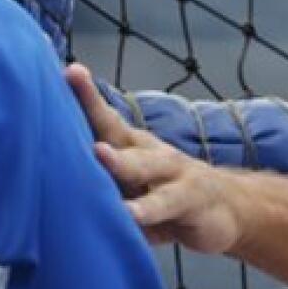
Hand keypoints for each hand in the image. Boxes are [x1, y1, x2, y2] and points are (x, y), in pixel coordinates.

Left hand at [65, 64, 244, 254]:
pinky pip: (165, 204)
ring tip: (100, 154)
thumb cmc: (168, 197)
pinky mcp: (190, 199)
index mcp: (134, 146)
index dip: (87, 97)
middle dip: (95, 110)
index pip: (106, 119)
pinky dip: (147, 210)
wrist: (231, 207)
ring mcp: (174, 173)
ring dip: (121, 161)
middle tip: (74, 89)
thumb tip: (55, 185)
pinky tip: (130, 215)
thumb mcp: (135, 188)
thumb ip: (104, 184)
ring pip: (143, 165)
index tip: (69, 72)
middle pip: (118, 132)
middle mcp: (151, 153)